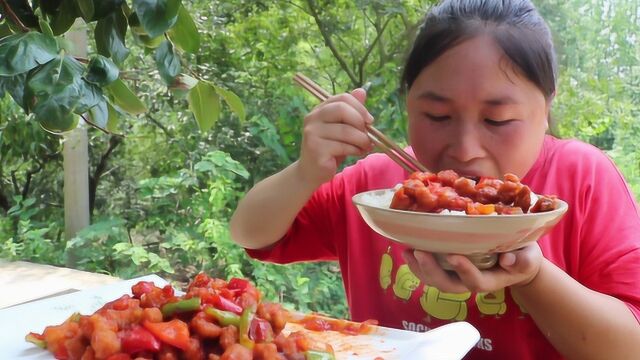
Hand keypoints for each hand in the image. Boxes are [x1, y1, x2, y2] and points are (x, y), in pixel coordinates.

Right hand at [296, 89, 373, 186]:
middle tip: (367, 135)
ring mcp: (312, 134)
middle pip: (342, 109)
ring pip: (346, 131)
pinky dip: (355, 150)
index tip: (370, 120)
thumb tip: (362, 91)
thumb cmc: (330, 148)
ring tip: (365, 147)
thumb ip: (351, 111)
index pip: (342, 98)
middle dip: (360, 122)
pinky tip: (356, 153)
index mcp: (319, 110)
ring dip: (361, 140)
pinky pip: (343, 146)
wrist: (311, 172)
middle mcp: (312, 118)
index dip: (360, 107)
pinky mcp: (316, 149)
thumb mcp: (342, 128)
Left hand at [402, 244, 542, 292]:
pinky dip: (418, 263)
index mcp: (491, 280)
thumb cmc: (523, 255)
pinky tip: (407, 250)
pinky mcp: (449, 269)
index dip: (464, 270)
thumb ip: (523, 260)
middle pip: (448, 285)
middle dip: (432, 270)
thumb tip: (507, 261)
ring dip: (420, 268)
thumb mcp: (529, 256)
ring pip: (436, 280)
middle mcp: (470, 281)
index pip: (475, 281)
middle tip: (419, 252)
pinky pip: (430, 272)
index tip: (453, 255)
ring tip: (407, 251)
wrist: (517, 259)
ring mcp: (457, 277)